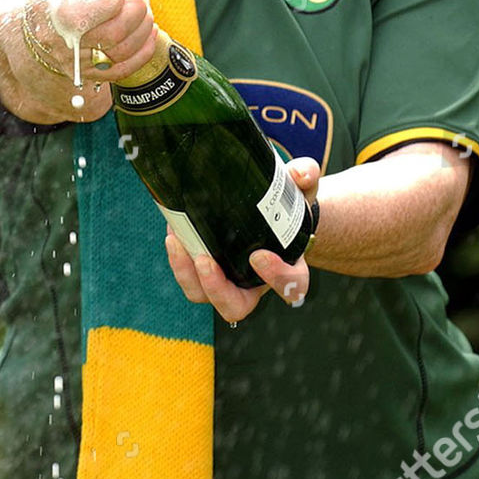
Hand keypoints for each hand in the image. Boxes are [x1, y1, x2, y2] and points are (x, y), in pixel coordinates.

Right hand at [28, 0, 157, 83]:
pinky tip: (149, 31)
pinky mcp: (89, 74)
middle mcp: (68, 41)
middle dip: (137, 11)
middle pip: (116, 33)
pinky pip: (123, 70)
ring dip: (143, 28)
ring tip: (142, 10)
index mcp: (61, 10)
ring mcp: (79, 61)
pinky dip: (143, 51)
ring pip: (122, 52)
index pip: (106, 5)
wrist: (35, 21)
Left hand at [164, 158, 320, 323]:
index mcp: (287, 271)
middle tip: (205, 261)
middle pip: (235, 306)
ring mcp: (227, 282)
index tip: (259, 256)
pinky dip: (177, 258)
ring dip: (186, 273)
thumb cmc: (286, 208)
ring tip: (177, 241)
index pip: (290, 287)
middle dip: (217, 288)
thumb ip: (305, 178)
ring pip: (202, 295)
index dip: (277, 278)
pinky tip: (173, 230)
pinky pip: (188, 277)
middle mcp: (255, 285)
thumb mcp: (300, 191)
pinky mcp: (205, 273)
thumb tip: (302, 172)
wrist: (268, 213)